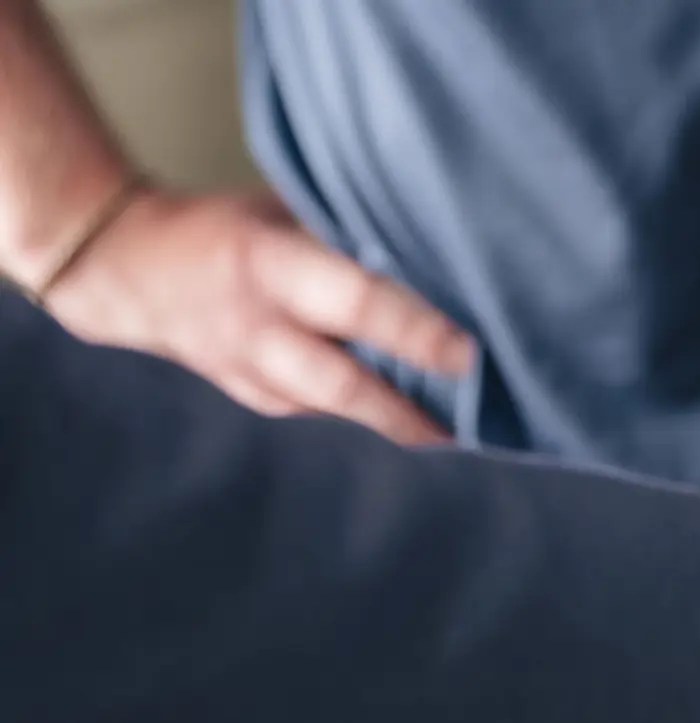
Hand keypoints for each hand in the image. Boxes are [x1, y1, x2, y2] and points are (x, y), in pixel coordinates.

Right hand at [40, 187, 470, 442]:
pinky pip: (321, 416)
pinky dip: (367, 421)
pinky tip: (415, 427)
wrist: (127, 267)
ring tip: (460, 436)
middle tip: (475, 426)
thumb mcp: (281, 212)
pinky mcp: (254, 401)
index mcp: (269, 265)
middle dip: (410, 412)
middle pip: (344, 385)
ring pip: (333, 413)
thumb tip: (437, 258)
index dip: (416, 333)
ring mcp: (250, 375)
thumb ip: (345, 237)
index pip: (355, 303)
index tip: (470, 353)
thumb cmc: (229, 229)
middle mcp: (259, 330)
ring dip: (397, 427)